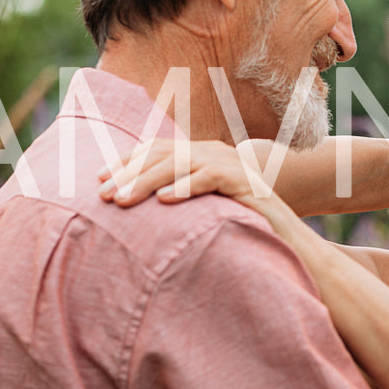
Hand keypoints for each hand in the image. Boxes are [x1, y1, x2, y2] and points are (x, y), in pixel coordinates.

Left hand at [98, 137, 306, 239]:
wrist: (290, 238)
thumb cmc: (244, 228)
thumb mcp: (205, 210)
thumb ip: (179, 199)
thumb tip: (139, 206)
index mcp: (204, 155)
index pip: (159, 150)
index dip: (127, 161)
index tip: (98, 179)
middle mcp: (216, 154)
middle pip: (164, 154)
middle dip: (129, 173)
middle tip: (103, 194)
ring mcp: (232, 165)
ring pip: (181, 163)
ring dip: (147, 180)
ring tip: (123, 199)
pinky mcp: (245, 182)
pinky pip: (210, 178)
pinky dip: (186, 186)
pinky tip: (164, 199)